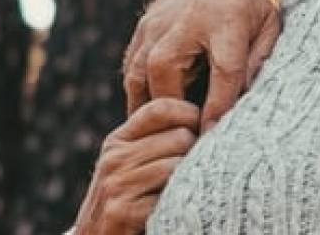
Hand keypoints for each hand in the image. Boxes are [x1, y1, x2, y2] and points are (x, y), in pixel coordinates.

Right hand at [74, 98, 199, 234]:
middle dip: (195, 154)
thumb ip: (155, 142)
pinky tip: (172, 210)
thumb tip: (204, 116)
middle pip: (180, 137)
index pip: (161, 108)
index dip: (190, 114)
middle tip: (196, 171)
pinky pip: (168, 196)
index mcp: (117, 140)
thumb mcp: (130, 167)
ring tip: (185, 191)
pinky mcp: (122, 211)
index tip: (202, 132)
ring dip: (188, 181)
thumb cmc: (125, 204)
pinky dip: (177, 204)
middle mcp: (114, 157)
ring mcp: (117, 184)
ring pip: (177, 165)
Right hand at [122, 0, 280, 132]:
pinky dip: (138, 95)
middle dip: (172, 108)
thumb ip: (260, 63)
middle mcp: (184, 19)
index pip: (224, 68)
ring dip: (148, 106)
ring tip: (158, 136)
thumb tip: (245, 107)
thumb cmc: (250, 9)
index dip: (219, 105)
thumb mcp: (270, 29)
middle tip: (183, 140)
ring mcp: (156, 22)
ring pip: (139, 72)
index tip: (213, 135)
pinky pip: (131, 68)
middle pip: (167, 68)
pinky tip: (148, 118)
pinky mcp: (142, 29)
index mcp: (226, 18)